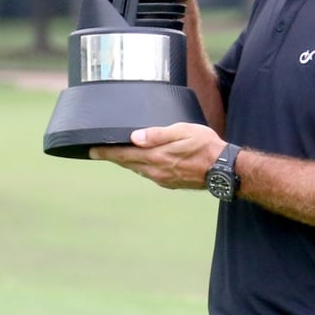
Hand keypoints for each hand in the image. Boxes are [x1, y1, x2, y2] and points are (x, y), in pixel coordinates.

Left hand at [88, 122, 224, 189]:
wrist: (223, 169)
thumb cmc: (206, 146)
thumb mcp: (183, 132)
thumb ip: (157, 134)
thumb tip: (134, 137)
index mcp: (156, 157)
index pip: (124, 155)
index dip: (106, 152)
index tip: (91, 150)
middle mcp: (156, 171)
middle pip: (128, 163)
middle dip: (113, 157)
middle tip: (98, 151)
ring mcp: (162, 179)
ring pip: (138, 170)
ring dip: (127, 162)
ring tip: (118, 155)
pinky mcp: (170, 183)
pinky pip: (150, 174)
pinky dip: (141, 167)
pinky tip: (143, 162)